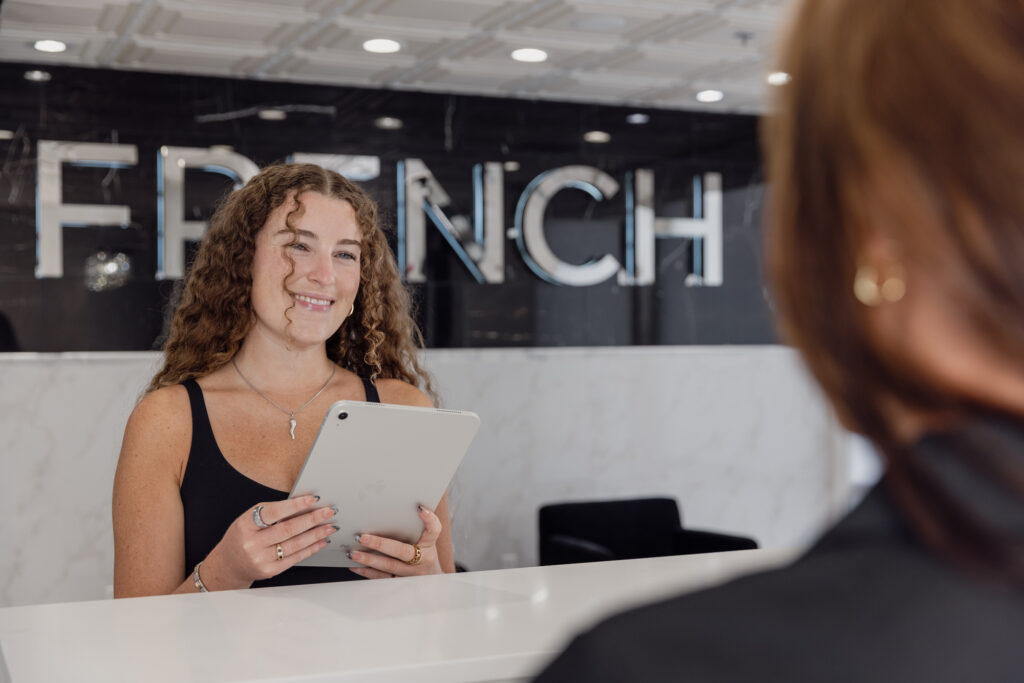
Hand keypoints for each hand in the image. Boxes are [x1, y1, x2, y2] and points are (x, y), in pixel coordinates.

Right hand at [202, 495, 338, 588]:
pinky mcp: (270, 571)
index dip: (295, 505)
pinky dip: (310, 548)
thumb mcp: (248, 520)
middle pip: (288, 529)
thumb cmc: (242, 536)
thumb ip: (271, 513)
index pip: (273, 512)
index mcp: (245, 525)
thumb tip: (302, 505)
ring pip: (294, 545)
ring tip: (330, 526)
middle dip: (312, 519)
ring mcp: (261, 559)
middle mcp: (252, 543)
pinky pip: (295, 558)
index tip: (313, 499)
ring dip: (316, 535)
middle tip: (329, 512)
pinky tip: (321, 541)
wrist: (229, 564)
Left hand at [349, 505, 443, 578]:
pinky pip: (381, 578)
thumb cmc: (425, 552)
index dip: (429, 519)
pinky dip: (366, 571)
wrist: (431, 579)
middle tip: (362, 537)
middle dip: (380, 544)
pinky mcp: (399, 581)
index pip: (433, 530)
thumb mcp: (426, 540)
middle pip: (402, 551)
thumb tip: (400, 507)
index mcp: (429, 545)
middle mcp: (422, 560)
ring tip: (353, 553)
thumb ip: (417, 525)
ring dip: (369, 560)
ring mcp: (410, 573)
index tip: (419, 508)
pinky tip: (355, 565)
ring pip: (388, 566)